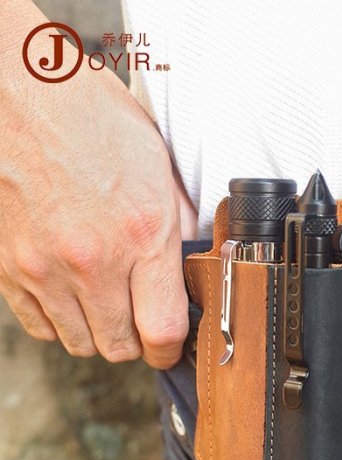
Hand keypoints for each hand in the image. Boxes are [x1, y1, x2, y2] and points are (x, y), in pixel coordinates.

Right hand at [0, 8, 196, 368]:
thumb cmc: (95, 122)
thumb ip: (179, 231)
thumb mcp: (160, 172)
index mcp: (142, 235)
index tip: (172, 346)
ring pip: (80, 343)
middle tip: (142, 319)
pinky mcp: (9, 267)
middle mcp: (92, 260)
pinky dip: (61, 322)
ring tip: (108, 304)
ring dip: (99, 333)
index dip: (172, 350)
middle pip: (121, 348)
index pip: (162, 331)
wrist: (21, 93)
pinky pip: (40, 327)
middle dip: (138, 342)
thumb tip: (190, 272)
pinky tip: (73, 296)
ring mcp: (44, 267)